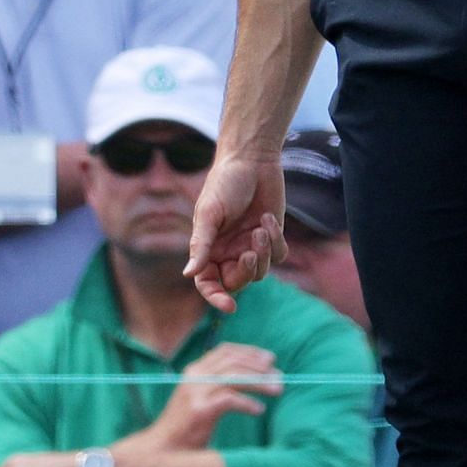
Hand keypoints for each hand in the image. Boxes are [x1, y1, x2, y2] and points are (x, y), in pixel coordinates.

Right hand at [142, 343, 281, 449]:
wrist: (162, 451)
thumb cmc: (186, 429)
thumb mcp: (200, 400)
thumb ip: (218, 386)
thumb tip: (251, 377)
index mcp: (194, 371)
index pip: (225, 350)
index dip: (249, 352)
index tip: (269, 359)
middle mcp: (194, 376)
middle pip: (233, 361)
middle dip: (260, 367)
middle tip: (280, 377)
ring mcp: (195, 392)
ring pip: (235, 376)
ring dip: (260, 382)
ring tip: (277, 391)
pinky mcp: (199, 410)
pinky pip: (230, 399)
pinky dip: (248, 403)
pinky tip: (259, 410)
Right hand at [186, 152, 285, 310]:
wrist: (252, 159)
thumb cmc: (224, 183)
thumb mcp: (209, 213)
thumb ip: (200, 245)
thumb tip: (188, 274)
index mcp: (208, 248)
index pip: (208, 283)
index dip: (216, 297)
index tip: (229, 306)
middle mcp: (228, 251)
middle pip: (237, 282)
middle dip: (245, 271)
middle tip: (250, 251)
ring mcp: (251, 245)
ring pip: (260, 272)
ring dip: (263, 253)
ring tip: (261, 227)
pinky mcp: (272, 237)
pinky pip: (278, 256)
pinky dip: (276, 241)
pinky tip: (269, 219)